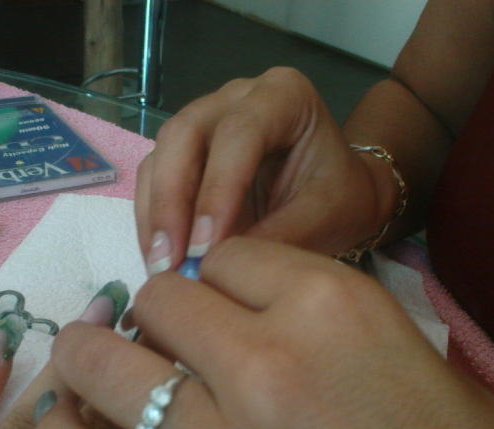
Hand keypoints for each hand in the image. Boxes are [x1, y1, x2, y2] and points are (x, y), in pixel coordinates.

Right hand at [136, 67, 390, 273]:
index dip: (217, 190)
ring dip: (155, 214)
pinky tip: (160, 258)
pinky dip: (152, 219)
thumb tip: (220, 263)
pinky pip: (154, 178)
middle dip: (172, 202)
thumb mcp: (326, 216)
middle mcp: (236, 98)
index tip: (205, 248)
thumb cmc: (340, 198)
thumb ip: (282, 234)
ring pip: (161, 155)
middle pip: (184, 135)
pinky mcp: (185, 149)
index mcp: (283, 96)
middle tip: (170, 261)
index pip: (240, 133)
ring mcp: (205, 119)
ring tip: (161, 267)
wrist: (339, 193)